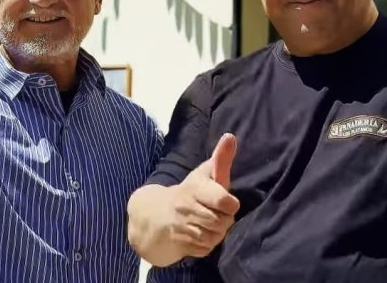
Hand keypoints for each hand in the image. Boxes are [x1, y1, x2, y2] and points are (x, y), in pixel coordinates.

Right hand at [167, 133, 240, 258]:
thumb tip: (231, 136)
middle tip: (219, 213)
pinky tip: (203, 234)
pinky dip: (208, 245)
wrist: (155, 215)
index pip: (222, 200)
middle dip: (225, 219)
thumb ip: (221, 158)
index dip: (229, 203)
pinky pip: (207, 250)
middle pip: (222, 222)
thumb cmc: (190, 191)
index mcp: (194, 189)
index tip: (228, 201)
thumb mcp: (204, 173)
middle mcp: (186, 208)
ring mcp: (182, 229)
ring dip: (218, 233)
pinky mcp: (182, 246)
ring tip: (212, 223)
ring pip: (215, 238)